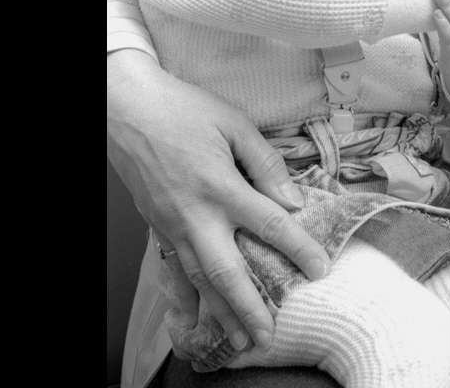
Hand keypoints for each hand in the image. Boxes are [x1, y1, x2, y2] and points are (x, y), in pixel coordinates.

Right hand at [107, 49, 329, 351]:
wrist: (129, 110)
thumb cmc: (184, 109)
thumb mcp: (234, 123)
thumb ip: (265, 162)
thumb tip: (292, 199)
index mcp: (221, 186)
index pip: (270, 224)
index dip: (298, 249)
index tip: (320, 269)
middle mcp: (196, 215)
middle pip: (226, 271)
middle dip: (249, 307)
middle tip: (268, 335)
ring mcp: (172, 226)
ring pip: (197, 280)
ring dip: (219, 312)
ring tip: (238, 340)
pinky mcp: (157, 227)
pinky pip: (173, 270)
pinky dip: (185, 298)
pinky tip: (195, 316)